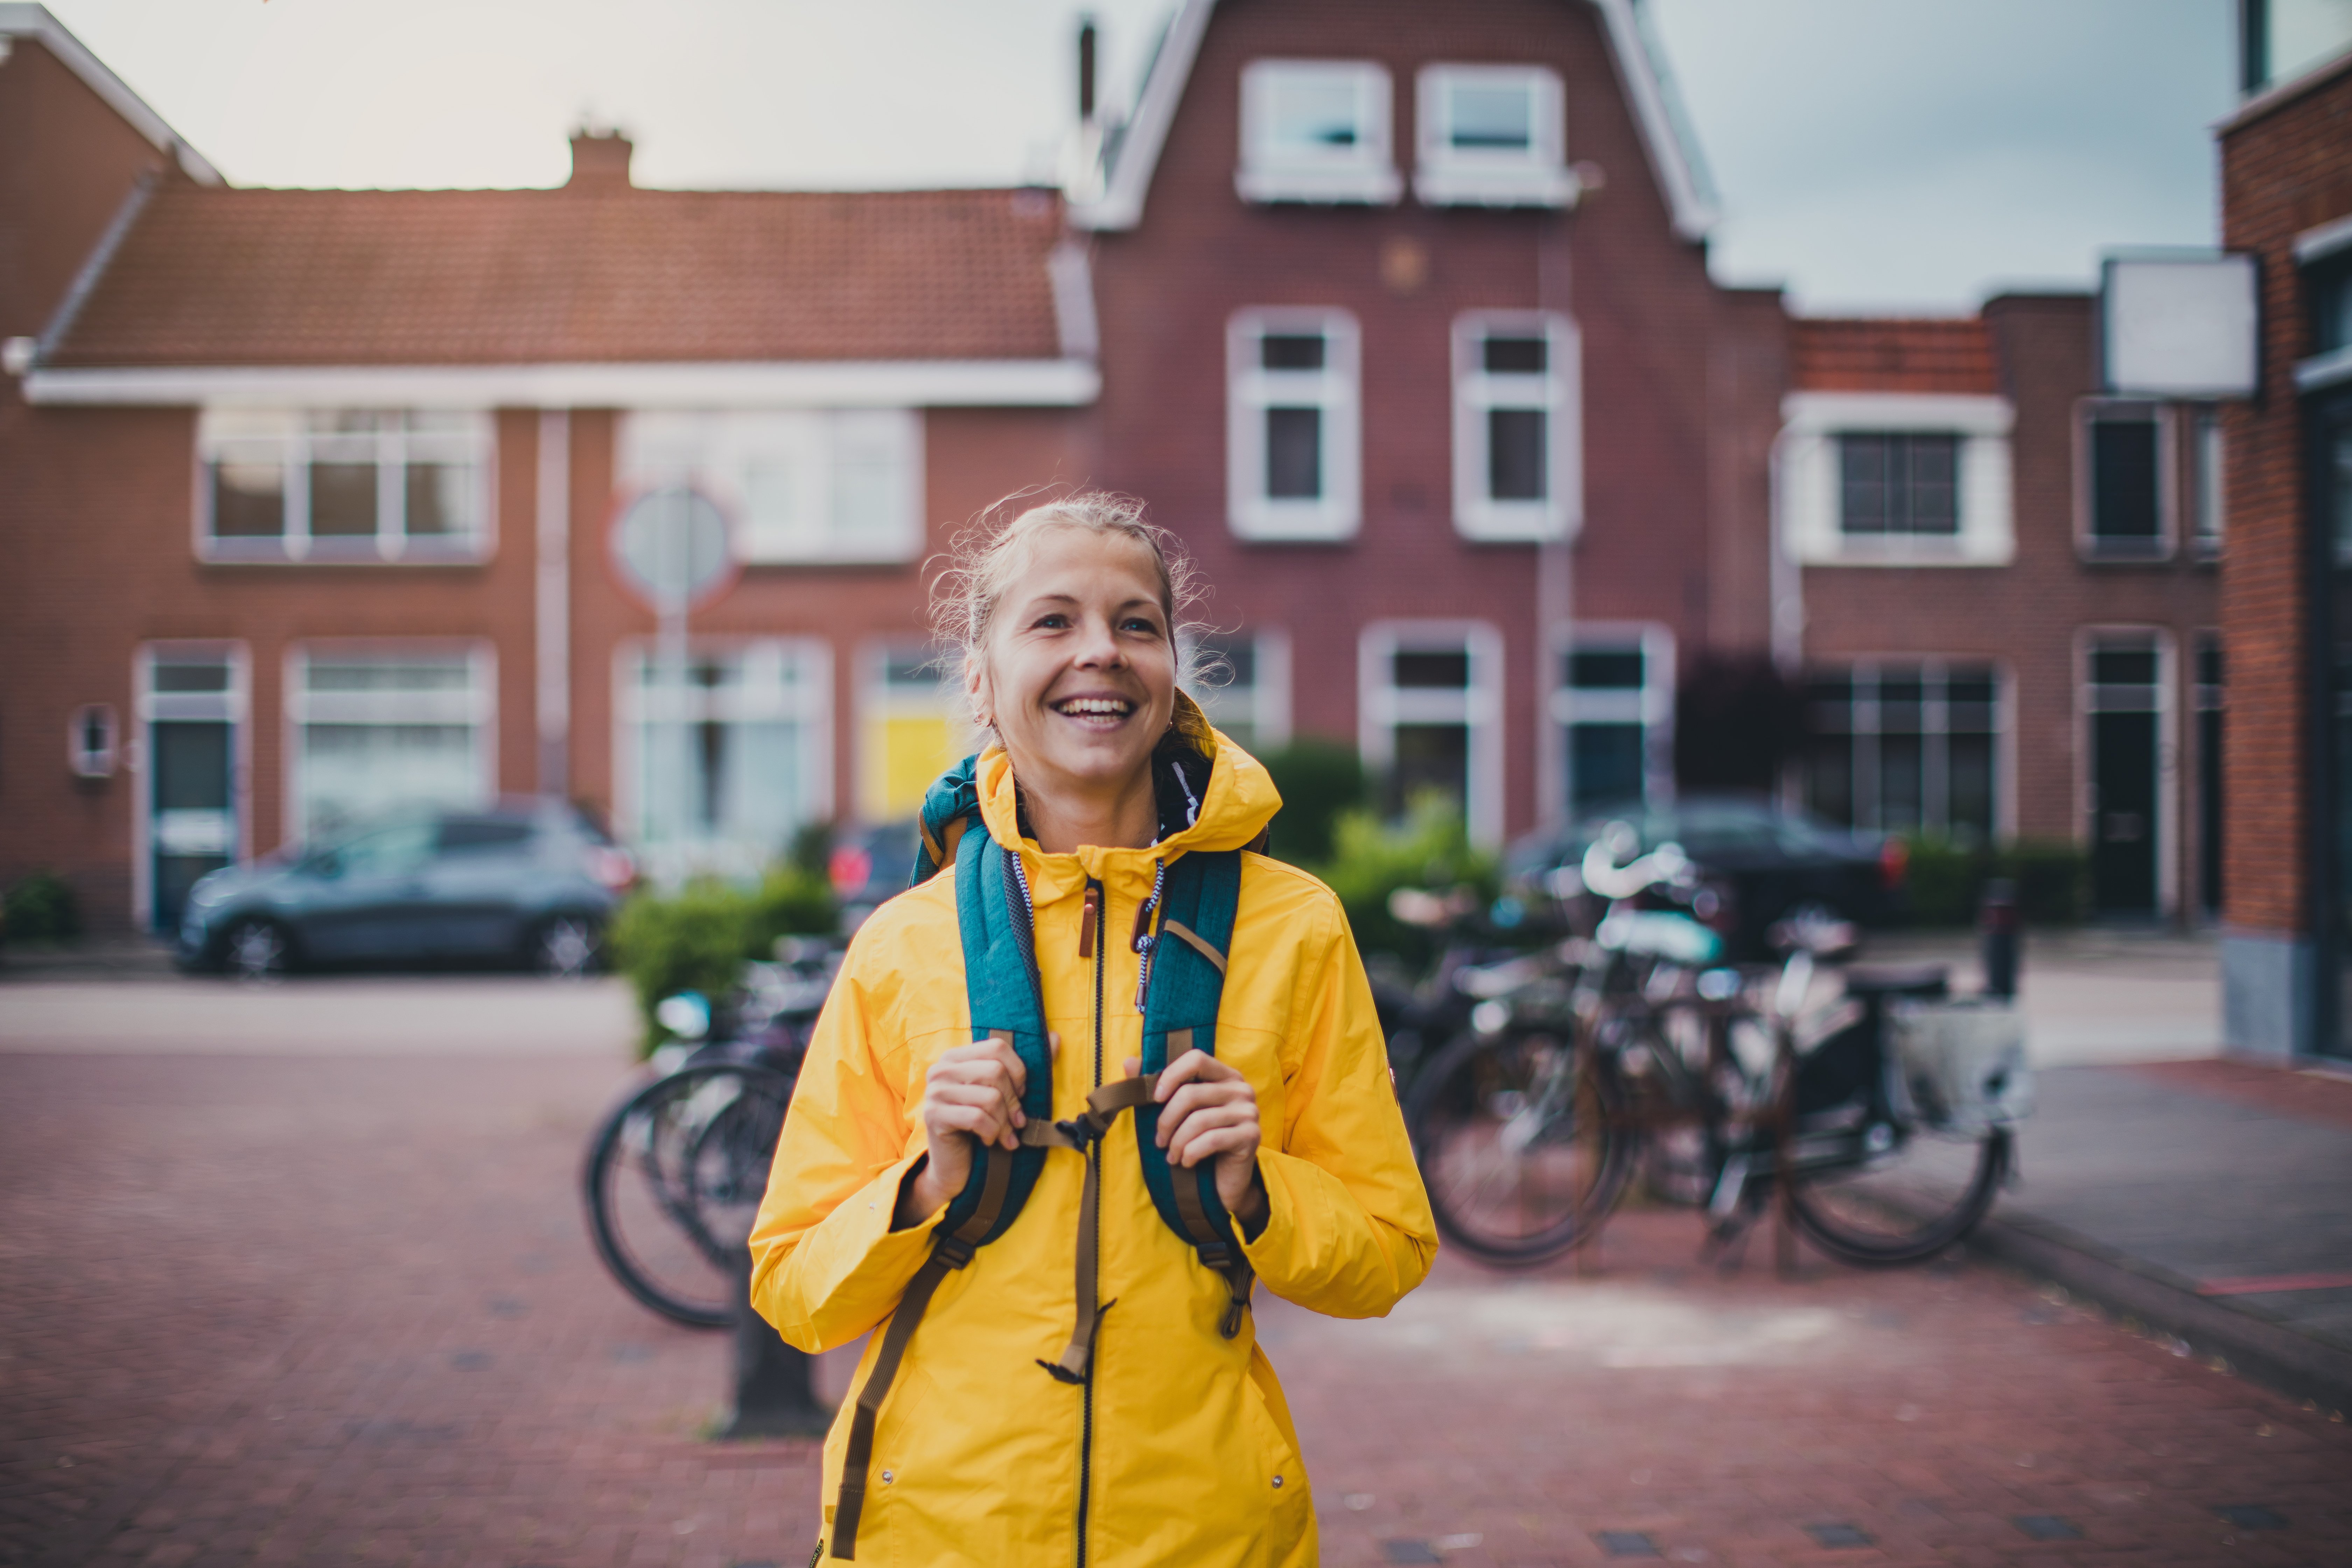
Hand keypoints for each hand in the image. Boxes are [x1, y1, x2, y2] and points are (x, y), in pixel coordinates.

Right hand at [897, 1034, 1049, 1225]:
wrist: (954, 1166)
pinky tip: (990, 1141)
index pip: (997, 1047)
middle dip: (1013, 1102)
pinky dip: (992, 1133)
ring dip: (1004, 1123)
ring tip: (1005, 1135)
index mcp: (957, 1057)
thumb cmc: (981, 1126)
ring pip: (989, 1098)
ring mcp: (934, 1092)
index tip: (1021, 1093)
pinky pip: (977, 1118)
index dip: (1018, 1071)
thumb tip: (1055, 1037)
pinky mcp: (933, 1116)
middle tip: (1017, 1122)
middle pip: (995, 1072)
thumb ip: (1024, 1066)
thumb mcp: (1002, 1094)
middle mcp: (941, 1069)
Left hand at [1141, 1049, 1267, 1228]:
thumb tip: (1129, 1061)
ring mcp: (1249, 1111)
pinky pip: (1212, 1139)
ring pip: (1199, 1120)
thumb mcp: (1176, 1113)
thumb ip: (1157, 1086)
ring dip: (1177, 1142)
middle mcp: (1241, 1089)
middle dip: (1166, 1120)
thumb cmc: (1198, 1142)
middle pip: (1191, 1093)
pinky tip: (1186, 1162)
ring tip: (1171, 1156)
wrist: (1224, 1182)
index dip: (1171, 1075)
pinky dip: (1192, 1152)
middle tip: (1159, 1141)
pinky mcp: (1251, 1136)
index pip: (1196, 1059)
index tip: (1155, 1098)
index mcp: (1224, 1076)